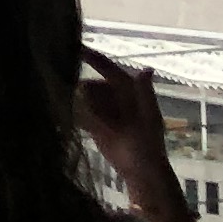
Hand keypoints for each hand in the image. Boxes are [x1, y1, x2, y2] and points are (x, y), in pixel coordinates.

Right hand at [76, 49, 179, 203]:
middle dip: (88, 93)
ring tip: (92, 122)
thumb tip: (145, 69)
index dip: (93, 58)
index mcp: (130, 92)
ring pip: (84, 99)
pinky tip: (75, 122)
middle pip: (93, 85)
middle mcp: (116, 98)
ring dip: (81, 105)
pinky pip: (80, 114)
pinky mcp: (94, 125)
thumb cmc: (148, 145)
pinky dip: (78, 117)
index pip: (109, 69)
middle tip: (94, 112)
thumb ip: (144, 94)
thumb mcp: (148, 118)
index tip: (74, 48)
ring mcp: (104, 111)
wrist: (141, 173)